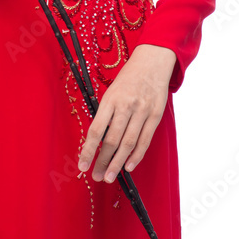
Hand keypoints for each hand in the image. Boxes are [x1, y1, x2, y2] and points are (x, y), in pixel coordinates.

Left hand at [77, 44, 176, 181]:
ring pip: (128, 143)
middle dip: (103, 161)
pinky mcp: (156, 115)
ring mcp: (142, 111)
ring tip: (110, 176)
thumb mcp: (111, 90)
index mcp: (110, 99)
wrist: (152, 62)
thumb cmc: (128, 78)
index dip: (88, 150)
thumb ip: (106, 113)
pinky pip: (145, 140)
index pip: (96, 130)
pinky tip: (129, 166)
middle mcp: (126, 106)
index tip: (82, 165)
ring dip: (118, 163)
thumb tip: (97, 140)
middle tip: (96, 176)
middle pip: (112, 140)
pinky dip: (137, 155)